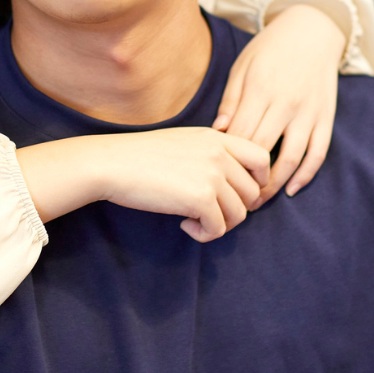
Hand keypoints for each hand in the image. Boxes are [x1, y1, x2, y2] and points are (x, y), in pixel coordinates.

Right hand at [16, 129, 269, 242]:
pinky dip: (204, 234)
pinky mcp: (201, 198)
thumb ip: (210, 155)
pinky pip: (218, 229)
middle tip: (210, 214)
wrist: (112, 163)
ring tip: (194, 220)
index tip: (239, 195)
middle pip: (252, 192)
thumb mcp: (183, 143)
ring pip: (239, 214)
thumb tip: (231, 185)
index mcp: (217, 138)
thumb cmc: (140, 156)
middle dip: (236, 209)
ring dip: (219, 224)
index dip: (259, 181)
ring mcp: (212, 175)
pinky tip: (185, 225)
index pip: (262, 158)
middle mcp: (220, 154)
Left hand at [213, 4, 342, 204]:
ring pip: (292, 158)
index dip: (228, 160)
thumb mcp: (242, 66)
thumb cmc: (270, 48)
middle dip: (247, 178)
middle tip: (233, 197)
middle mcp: (287, 103)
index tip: (217, 176)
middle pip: (263, 151)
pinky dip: (306, 175)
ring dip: (275, 185)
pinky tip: (291, 189)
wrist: (312, 30)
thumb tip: (218, 133)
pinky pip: (318, 152)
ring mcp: (310, 112)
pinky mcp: (326, 117)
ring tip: (259, 200)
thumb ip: (231, 100)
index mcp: (261, 89)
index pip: (241, 135)